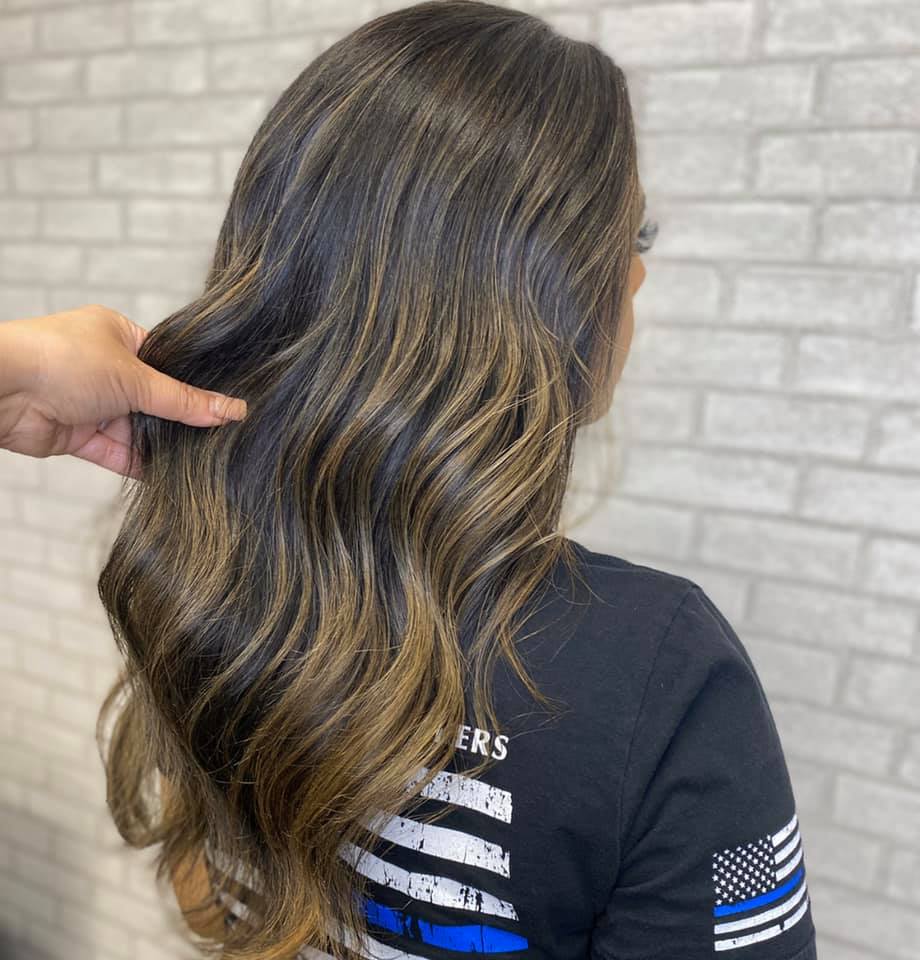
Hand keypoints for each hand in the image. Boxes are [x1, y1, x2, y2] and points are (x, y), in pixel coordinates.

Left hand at [0, 304, 246, 479]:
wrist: (0, 390)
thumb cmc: (62, 360)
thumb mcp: (136, 377)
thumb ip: (184, 401)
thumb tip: (232, 410)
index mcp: (118, 335)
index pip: (168, 362)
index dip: (194, 384)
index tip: (226, 406)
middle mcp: (105, 367)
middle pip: (155, 399)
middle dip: (179, 420)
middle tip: (219, 438)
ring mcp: (91, 402)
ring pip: (137, 429)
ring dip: (161, 445)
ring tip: (201, 461)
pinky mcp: (77, 434)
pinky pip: (116, 452)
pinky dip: (139, 464)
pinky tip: (170, 475)